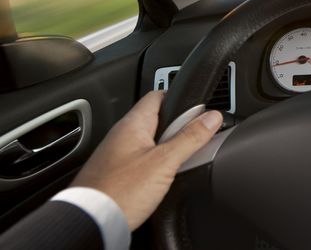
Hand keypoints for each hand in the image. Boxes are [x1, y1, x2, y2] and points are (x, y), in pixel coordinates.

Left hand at [72, 91, 222, 229]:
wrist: (91, 223)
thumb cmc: (119, 191)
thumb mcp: (164, 162)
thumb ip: (190, 138)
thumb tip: (211, 118)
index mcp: (133, 123)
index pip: (158, 95)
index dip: (180, 98)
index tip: (199, 110)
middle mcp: (123, 135)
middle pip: (159, 120)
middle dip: (179, 128)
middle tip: (195, 140)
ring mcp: (118, 154)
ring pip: (152, 142)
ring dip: (169, 148)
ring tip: (181, 161)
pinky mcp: (117, 173)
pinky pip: (143, 160)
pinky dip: (157, 164)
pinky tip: (164, 177)